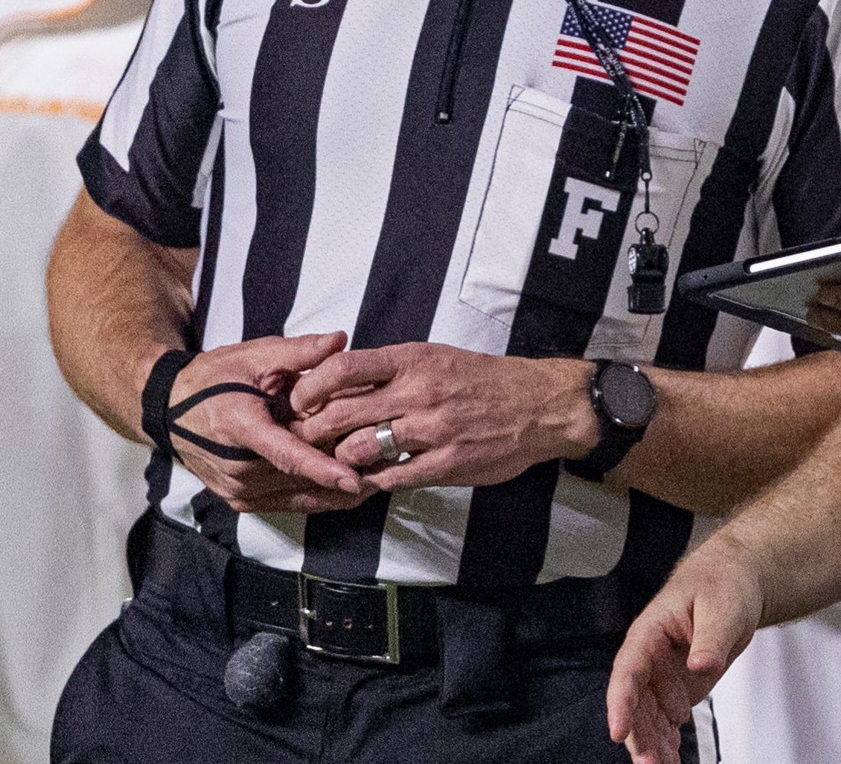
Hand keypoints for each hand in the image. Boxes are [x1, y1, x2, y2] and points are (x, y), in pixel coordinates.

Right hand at [167, 333, 370, 512]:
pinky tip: (347, 490)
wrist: (169, 409)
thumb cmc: (214, 378)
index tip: (355, 479)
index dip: (321, 469)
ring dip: (334, 492)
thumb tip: (341, 339)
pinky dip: (317, 497)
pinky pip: (286, 504)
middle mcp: (236, 467)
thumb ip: (299, 352)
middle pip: (298, 477)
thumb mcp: (254, 356)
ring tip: (378, 481)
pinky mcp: (240, 502)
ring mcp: (236, 489)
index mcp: (238, 427)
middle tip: (386, 466)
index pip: (286, 455)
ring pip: (297, 497)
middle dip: (341, 473)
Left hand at [287, 343, 594, 491]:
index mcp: (414, 360)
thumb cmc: (484, 380)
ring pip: (360, 449)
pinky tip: (367, 480)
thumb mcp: (436, 358)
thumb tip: (340, 380)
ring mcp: (432, 431)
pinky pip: (392, 477)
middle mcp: (419, 392)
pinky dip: (372, 481)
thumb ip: (392, 371)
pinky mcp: (445, 464)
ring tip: (337, 462)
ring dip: (340, 460)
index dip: (311, 386)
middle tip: (302, 439)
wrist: (539, 405)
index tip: (300, 399)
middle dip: (312, 431)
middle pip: (342, 413)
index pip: (344, 367)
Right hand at [606, 536, 765, 763]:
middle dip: (639, 736)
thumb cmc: (721, 583)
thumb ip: (711, 638)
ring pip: (648, 719)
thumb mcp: (722, 606)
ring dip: (653, 746)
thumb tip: (701, 665)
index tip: (618, 731)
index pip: (627, 669)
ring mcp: (662, 678)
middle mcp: (649, 659)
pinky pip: (666, 723)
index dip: (620, 702)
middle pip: (635, 703)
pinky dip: (668, 744)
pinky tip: (671, 763)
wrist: (733, 583)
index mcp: (649, 632)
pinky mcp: (677, 690)